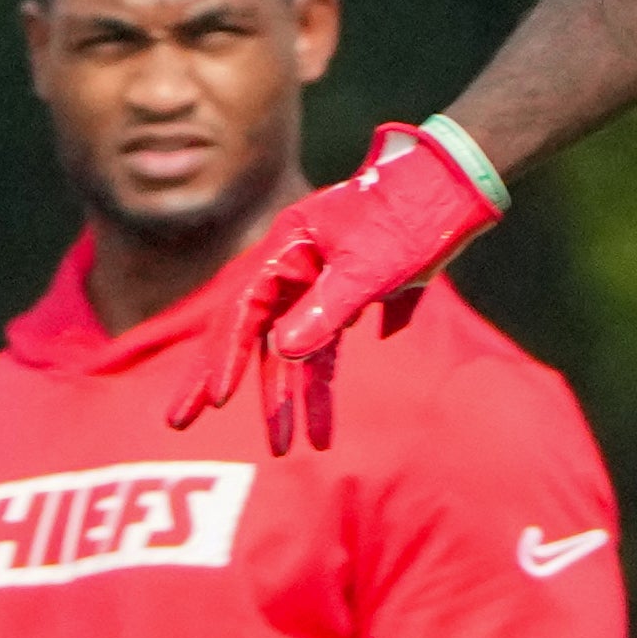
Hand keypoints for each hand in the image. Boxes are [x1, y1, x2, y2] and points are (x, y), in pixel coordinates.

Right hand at [166, 118, 507, 451]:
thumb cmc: (412, 214)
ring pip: (292, 351)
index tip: (214, 400)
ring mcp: (320, 286)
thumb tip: (282, 351)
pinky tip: (323, 429)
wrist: (457, 187)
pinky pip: (326, 352)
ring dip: (289, 399)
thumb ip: (329, 308)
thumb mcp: (371, 265)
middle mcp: (294, 268)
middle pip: (251, 333)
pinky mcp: (348, 299)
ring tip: (285, 450)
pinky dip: (325, 387)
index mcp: (287, 249)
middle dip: (222, 380)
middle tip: (179, 424)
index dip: (225, 356)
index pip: (243, 310)